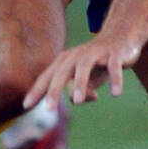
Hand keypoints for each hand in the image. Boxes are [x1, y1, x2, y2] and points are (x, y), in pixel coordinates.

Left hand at [23, 31, 141, 109]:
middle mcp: (77, 55)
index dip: (37, 90)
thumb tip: (77, 99)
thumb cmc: (96, 63)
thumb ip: (77, 91)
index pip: (48, 77)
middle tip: (48, 109)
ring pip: (84, 67)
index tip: (26, 105)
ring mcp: (95, 53)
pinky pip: (113, 67)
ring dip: (80, 83)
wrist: (120, 39)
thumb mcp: (84, 80)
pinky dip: (115, 79)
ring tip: (77, 100)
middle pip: (62, 72)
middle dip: (54, 90)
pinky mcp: (114, 54)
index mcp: (65, 61)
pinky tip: (115, 93)